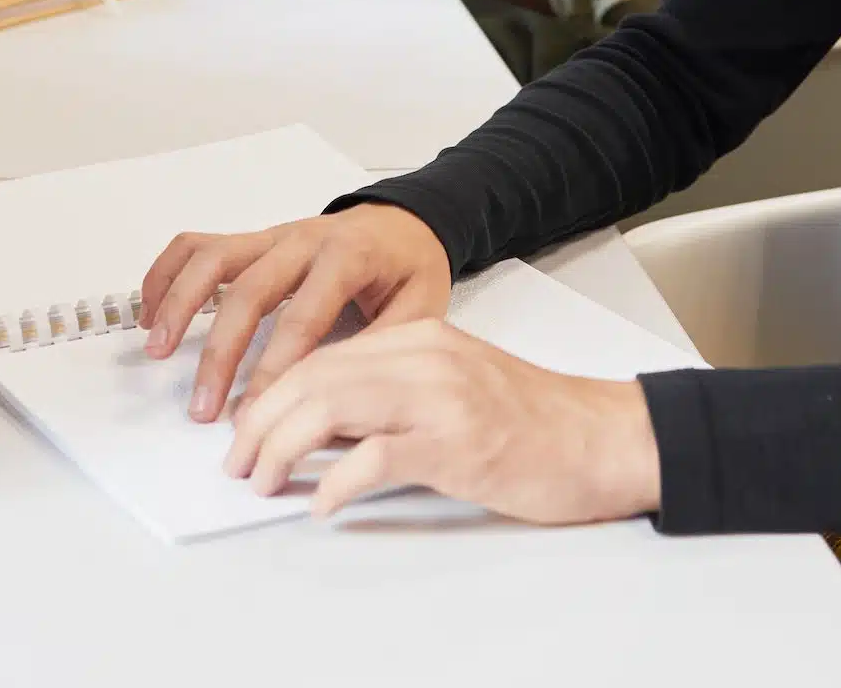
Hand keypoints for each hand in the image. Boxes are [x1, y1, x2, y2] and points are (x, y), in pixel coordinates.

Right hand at [138, 204, 452, 421]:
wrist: (408, 222)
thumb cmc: (411, 268)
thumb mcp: (422, 309)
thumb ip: (381, 348)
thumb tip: (338, 399)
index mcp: (349, 257)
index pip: (303, 318)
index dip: (274, 369)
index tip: (253, 414)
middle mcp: (304, 240)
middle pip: (248, 292)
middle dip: (220, 353)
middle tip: (203, 405)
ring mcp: (274, 236)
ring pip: (213, 259)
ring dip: (179, 303)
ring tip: (157, 349)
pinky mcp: (255, 239)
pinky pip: (201, 245)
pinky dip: (169, 272)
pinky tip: (150, 309)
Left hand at [228, 321, 664, 525]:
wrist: (604, 439)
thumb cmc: (534, 422)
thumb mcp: (452, 390)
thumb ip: (390, 400)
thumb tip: (319, 435)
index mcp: (421, 336)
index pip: (321, 355)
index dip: (270, 394)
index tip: (243, 429)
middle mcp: (426, 356)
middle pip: (313, 376)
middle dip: (259, 422)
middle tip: (237, 462)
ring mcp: (442, 398)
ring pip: (330, 407)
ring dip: (281, 448)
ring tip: (262, 481)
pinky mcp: (458, 444)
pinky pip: (374, 458)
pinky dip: (335, 483)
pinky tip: (322, 504)